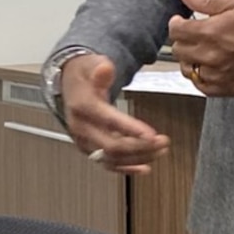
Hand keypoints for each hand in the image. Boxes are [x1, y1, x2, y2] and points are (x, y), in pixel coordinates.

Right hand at [60, 54, 169, 174]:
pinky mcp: (90, 149)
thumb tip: (106, 68)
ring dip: (138, 157)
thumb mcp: (91, 65)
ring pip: (112, 158)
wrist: (70, 86)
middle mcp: (81, 128)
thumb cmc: (84, 75)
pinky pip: (108, 164)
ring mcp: (84, 141)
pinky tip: (144, 168)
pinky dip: (126, 168)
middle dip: (140, 146)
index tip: (151, 135)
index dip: (130, 129)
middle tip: (162, 141)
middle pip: (112, 146)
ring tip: (160, 150)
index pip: (108, 121)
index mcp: (82, 106)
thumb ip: (101, 68)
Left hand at [167, 0, 233, 96]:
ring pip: (188, 70)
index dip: (176, 22)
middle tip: (193, 33)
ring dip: (190, 59)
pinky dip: (201, 77)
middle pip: (179, 50)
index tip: (181, 20)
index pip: (176, 31)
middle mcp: (212, 56)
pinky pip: (203, 86)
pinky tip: (209, 67)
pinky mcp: (229, 88)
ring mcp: (220, 74)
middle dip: (183, 39)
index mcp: (211, 32)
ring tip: (201, 50)